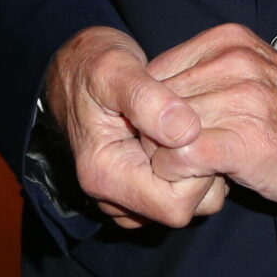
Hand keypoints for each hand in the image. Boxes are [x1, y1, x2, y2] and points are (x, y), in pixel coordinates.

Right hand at [44, 27, 229, 229]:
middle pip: (185, 209)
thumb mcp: (113, 69)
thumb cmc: (93, 67)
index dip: (196, 170)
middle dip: (201, 169)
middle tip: (191, 122)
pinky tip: (182, 135)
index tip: (194, 125)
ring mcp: (127, 197)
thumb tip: (187, 131)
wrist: (75, 70)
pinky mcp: (139, 189)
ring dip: (199, 169)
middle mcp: (113, 197)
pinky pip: (181, 194)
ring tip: (185, 125)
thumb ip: (146, 99)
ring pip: (189, 204)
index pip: (174, 205)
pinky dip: (191, 169)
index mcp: (105, 176)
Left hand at [145, 24, 276, 219]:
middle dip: (156, 141)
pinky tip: (215, 183)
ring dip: (171, 164)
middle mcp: (231, 62)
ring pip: (158, 134)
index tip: (173, 139)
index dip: (152, 115)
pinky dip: (182, 181)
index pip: (151, 74)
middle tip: (188, 163)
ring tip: (208, 173)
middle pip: (149, 105)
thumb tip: (156, 104)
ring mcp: (238, 99)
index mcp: (229, 41)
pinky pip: (175, 160)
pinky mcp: (244, 142)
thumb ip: (210, 80)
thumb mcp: (257, 79)